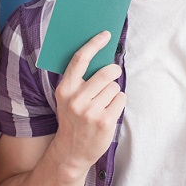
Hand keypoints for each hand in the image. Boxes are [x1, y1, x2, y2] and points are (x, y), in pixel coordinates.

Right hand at [52, 31, 125, 177]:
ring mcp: (90, 111)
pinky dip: (118, 103)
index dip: (93, 44)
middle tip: (112, 75)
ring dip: (113, 92)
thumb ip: (79, 80)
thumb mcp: (68, 99)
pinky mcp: (104, 121)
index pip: (80, 60)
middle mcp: (76, 99)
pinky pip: (121, 99)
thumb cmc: (73, 119)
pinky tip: (108, 112)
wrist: (72, 151)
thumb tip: (101, 57)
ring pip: (115, 86)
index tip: (105, 34)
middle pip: (106, 72)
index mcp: (65, 89)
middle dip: (113, 72)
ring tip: (103, 104)